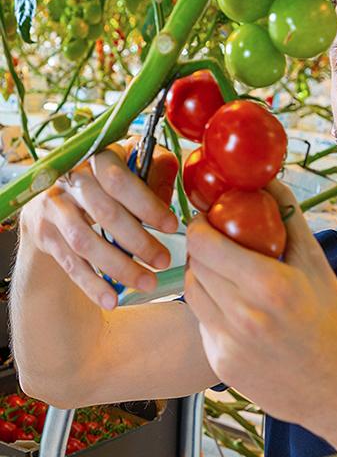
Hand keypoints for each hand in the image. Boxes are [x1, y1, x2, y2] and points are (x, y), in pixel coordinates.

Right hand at [20, 139, 178, 310]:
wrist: (61, 196)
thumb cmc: (111, 181)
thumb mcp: (137, 166)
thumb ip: (156, 173)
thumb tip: (167, 199)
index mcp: (97, 156)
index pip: (118, 179)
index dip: (146, 204)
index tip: (171, 225)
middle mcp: (70, 179)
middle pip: (104, 213)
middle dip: (138, 241)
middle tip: (164, 261)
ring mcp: (54, 207)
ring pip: (85, 241)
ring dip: (119, 267)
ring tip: (148, 283)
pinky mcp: (45, 233)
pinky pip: (69, 263)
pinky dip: (91, 285)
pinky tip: (112, 300)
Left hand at [184, 179, 336, 438]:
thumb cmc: (333, 322)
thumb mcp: (317, 265)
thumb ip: (289, 218)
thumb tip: (268, 179)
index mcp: (271, 286)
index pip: (205, 243)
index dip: (200, 225)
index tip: (208, 218)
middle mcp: (244, 317)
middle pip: (194, 265)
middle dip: (200, 247)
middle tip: (215, 240)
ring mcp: (228, 344)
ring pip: (191, 292)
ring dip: (200, 275)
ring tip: (223, 270)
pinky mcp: (220, 364)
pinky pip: (201, 321)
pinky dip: (211, 306)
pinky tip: (234, 304)